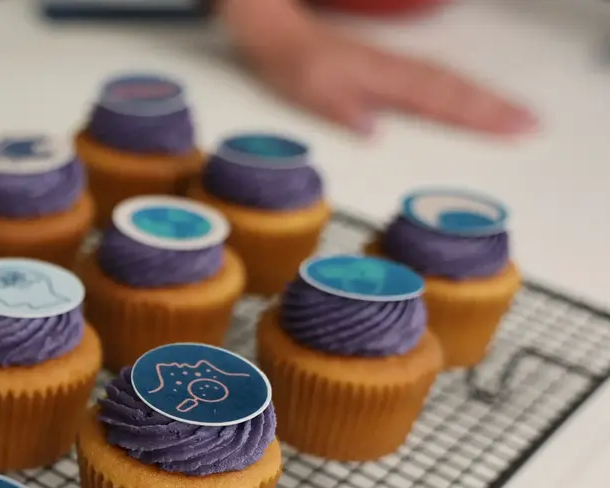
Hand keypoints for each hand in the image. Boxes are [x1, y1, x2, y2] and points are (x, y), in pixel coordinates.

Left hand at [241, 19, 536, 136]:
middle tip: (533, 126)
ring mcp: (393, 69)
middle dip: (494, 108)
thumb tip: (374, 132)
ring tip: (518, 116)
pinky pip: (436, 80)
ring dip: (485, 99)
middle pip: (454, 89)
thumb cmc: (290, 62)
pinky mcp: (388, 70)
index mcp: (379, 77)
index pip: (438, 97)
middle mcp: (393, 71)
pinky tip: (474, 101)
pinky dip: (461, 91)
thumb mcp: (305, 88)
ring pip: (450, 82)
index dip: (476, 114)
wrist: (277, 33)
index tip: (511, 128)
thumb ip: (339, 109)